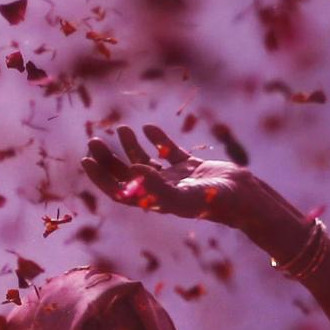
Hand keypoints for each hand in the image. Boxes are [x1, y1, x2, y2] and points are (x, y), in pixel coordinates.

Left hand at [81, 125, 265, 227]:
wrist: (244, 198)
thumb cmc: (213, 202)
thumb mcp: (182, 196)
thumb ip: (156, 186)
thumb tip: (132, 170)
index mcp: (154, 202)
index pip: (119, 191)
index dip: (100, 178)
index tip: (85, 160)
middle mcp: (161, 191)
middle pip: (127, 175)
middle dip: (109, 159)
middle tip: (93, 140)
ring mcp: (176, 178)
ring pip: (146, 161)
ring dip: (130, 146)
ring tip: (120, 128)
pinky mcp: (191, 166)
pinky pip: (169, 151)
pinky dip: (158, 139)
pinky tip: (148, 128)